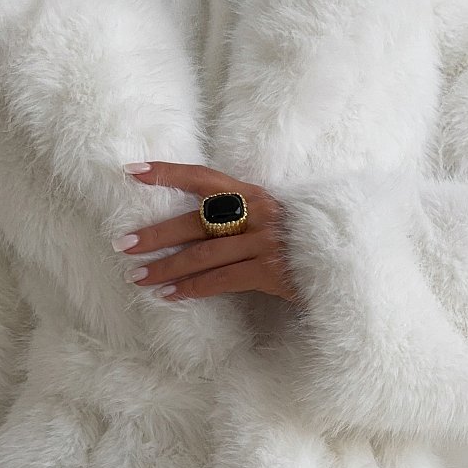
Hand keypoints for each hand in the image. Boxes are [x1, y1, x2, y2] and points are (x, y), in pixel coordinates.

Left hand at [116, 162, 300, 302]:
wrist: (344, 259)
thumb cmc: (304, 240)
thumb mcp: (274, 217)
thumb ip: (241, 215)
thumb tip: (199, 223)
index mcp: (255, 194)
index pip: (203, 178)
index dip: (168, 173)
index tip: (133, 172)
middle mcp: (257, 213)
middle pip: (194, 221)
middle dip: (155, 234)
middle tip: (123, 244)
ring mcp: (263, 242)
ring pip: (201, 255)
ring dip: (166, 268)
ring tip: (138, 277)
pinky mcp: (269, 271)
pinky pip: (220, 280)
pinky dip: (191, 289)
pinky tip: (169, 296)